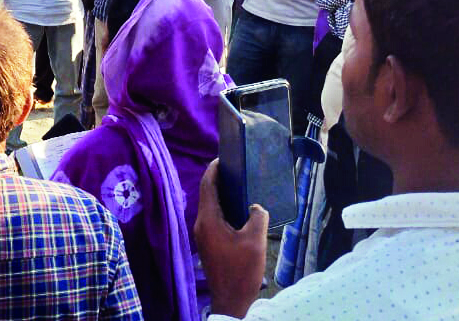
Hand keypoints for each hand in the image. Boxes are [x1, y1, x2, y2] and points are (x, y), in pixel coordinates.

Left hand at [193, 160, 268, 317]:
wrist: (231, 301)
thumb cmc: (242, 270)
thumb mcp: (255, 240)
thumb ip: (257, 216)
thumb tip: (255, 207)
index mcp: (208, 220)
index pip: (207, 186)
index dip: (214, 169)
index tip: (223, 157)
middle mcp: (200, 224)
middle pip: (207, 194)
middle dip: (218, 180)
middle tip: (235, 169)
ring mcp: (202, 235)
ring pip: (210, 207)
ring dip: (221, 195)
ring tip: (239, 185)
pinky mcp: (208, 244)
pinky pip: (213, 218)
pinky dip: (223, 209)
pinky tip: (238, 210)